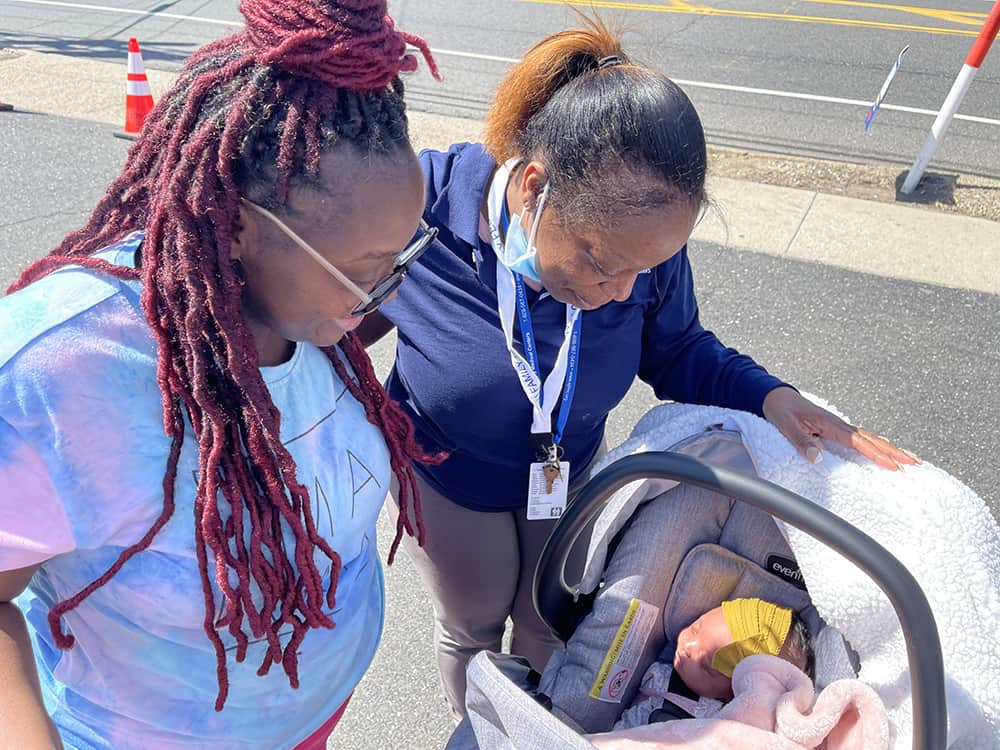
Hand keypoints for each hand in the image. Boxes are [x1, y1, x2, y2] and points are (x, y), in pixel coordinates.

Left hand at [761, 387, 918, 470]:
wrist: (775, 396)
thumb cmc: (781, 410)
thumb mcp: (785, 426)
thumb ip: (801, 440)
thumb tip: (818, 457)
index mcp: (830, 424)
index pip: (858, 442)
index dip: (876, 454)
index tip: (893, 465)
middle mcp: (839, 425)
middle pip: (872, 440)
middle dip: (893, 452)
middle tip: (914, 463)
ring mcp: (839, 426)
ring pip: (870, 438)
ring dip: (889, 448)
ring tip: (908, 459)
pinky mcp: (836, 429)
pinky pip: (861, 439)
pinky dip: (876, 445)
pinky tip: (885, 450)